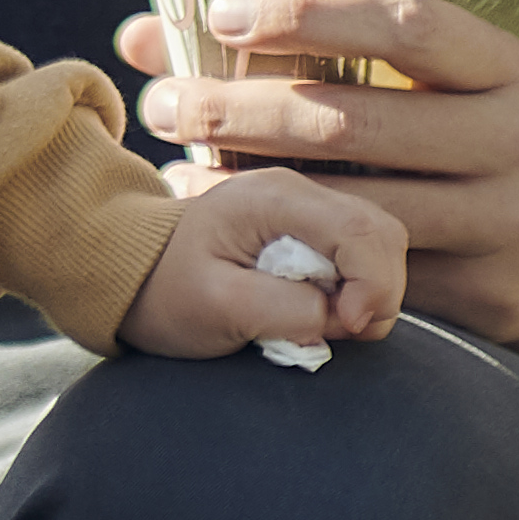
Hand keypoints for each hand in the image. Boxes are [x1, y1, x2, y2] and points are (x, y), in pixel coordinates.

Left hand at [116, 160, 419, 363]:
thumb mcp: (215, 307)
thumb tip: (342, 314)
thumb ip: (287, 309)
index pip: (360, 231)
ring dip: (373, 292)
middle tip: (339, 329)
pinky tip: (325, 310)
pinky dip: (361, 290)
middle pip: (383, 234)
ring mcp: (308, 207)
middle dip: (379, 291)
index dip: (374, 285)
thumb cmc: (164, 291)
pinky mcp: (313, 230)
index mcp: (273, 198)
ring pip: (381, 245)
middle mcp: (298, 190)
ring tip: (327, 322)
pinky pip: (365, 256)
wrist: (136, 275)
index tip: (348, 325)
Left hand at [129, 0, 518, 383]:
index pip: (405, 24)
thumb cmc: (476, 150)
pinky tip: (232, 236)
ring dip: (250, 188)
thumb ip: (318, 52)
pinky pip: (372, 272)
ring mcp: (511, 223)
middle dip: (242, 110)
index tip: (218, 14)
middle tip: (167, 105)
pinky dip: (293, 252)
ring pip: (354, 205)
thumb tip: (146, 34)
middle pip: (356, 120)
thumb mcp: (440, 90)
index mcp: (508, 68)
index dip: (307, 12)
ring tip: (174, 169)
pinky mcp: (491, 298)